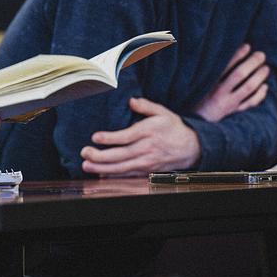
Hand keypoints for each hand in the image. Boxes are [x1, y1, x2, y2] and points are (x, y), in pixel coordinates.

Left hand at [80, 97, 199, 175]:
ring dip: (102, 168)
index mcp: (149, 132)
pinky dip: (113, 176)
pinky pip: (127, 175)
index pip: (127, 137)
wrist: (192, 149)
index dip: (110, 138)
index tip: (95, 137)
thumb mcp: (163, 112)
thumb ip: (146, 106)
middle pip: (121, 155)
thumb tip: (131, 100)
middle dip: (100, 156)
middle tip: (84, 153)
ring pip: (121, 168)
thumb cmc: (173, 128)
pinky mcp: (146, 171)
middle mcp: (147, 149)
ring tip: (86, 165)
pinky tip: (100, 174)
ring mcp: (146, 163)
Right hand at [193, 44, 268, 123]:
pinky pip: (250, 103)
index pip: (226, 66)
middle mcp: (219, 94)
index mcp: (208, 84)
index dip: (238, 54)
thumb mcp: (196, 86)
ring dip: (259, 76)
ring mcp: (228, 105)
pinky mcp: (233, 114)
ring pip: (248, 88)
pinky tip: (264, 86)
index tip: (247, 46)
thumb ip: (205, 72)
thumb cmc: (192, 101)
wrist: (192, 126)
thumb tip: (217, 53)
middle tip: (261, 55)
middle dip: (252, 62)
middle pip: (240, 75)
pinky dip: (260, 94)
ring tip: (265, 67)